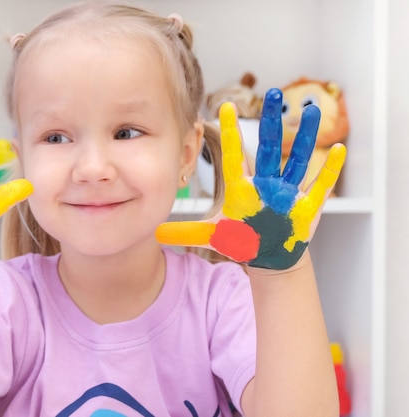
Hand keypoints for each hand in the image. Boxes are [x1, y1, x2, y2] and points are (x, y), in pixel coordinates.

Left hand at [156, 88, 345, 269]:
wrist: (269, 255)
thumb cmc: (242, 240)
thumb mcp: (213, 236)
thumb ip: (186, 232)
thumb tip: (155, 231)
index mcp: (243, 188)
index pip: (235, 157)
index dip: (231, 134)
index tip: (225, 106)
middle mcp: (265, 185)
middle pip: (269, 149)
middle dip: (272, 123)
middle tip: (273, 93)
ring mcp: (287, 194)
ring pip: (297, 160)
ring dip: (305, 137)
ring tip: (312, 111)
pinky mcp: (307, 207)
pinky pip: (320, 186)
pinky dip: (329, 170)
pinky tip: (339, 149)